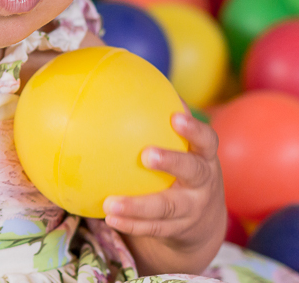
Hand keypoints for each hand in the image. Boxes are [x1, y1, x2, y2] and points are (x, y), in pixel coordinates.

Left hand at [102, 112, 225, 265]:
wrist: (203, 221)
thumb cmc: (182, 168)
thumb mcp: (182, 149)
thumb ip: (159, 121)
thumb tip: (128, 82)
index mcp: (203, 158)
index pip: (206, 140)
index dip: (194, 129)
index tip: (176, 117)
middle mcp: (202, 183)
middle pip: (192, 172)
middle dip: (172, 162)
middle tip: (147, 155)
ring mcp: (191, 208)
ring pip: (167, 208)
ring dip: (138, 206)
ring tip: (110, 204)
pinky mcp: (177, 230)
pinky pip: (153, 229)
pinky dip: (131, 225)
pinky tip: (108, 217)